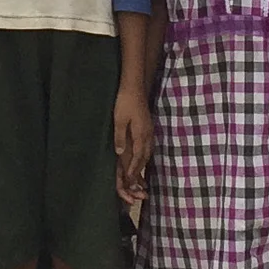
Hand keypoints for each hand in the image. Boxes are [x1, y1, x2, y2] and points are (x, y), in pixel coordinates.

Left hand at [113, 88, 151, 204]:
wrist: (135, 86)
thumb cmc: (125, 102)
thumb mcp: (119, 120)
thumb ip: (120, 137)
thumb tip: (120, 153)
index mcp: (140, 134)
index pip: (138, 157)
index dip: (134, 170)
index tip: (130, 181)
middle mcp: (147, 134)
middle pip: (145, 156)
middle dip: (140, 170)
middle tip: (136, 182)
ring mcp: (149, 130)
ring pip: (148, 151)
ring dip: (144, 163)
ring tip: (140, 173)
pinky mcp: (148, 126)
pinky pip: (148, 145)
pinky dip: (145, 154)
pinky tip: (143, 155)